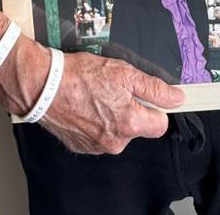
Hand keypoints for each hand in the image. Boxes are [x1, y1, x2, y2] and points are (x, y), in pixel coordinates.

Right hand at [0, 38, 183, 154]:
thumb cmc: (81, 76)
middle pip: (138, 127)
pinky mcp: (81, 146)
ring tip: (97, 94)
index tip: (148, 96)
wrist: (44, 87)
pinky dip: (96, 121)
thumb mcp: (124, 72)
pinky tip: (86, 104)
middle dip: (132, 109)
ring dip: (113, 115)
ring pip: (118, 131)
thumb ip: (153, 88)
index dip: (156, 107)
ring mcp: (97, 147)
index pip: (160, 124)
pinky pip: (99, 135)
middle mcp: (116, 142)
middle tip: (115, 89)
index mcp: (130, 124)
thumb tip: (176, 98)